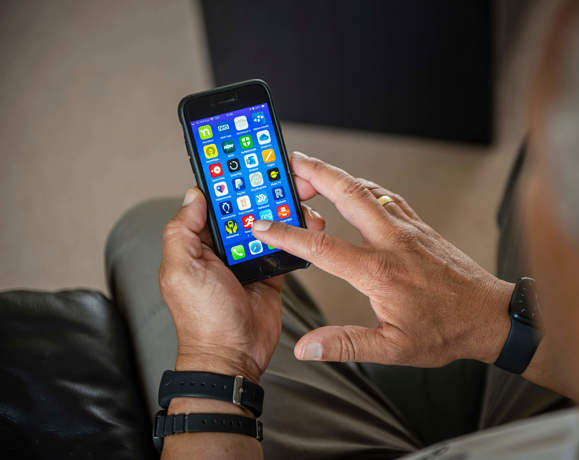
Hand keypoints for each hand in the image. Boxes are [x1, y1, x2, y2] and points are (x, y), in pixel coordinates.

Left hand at [159, 187, 324, 381]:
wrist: (234, 356)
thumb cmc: (203, 319)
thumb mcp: (180, 270)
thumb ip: (182, 230)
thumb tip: (194, 195)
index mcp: (198, 244)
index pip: (213, 203)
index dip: (227, 183)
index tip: (245, 163)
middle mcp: (223, 248)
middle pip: (245, 209)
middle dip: (262, 192)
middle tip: (282, 177)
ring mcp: (248, 259)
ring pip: (267, 225)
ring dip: (282, 211)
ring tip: (299, 197)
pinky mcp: (271, 272)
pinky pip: (284, 246)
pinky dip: (295, 234)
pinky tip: (305, 223)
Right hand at [251, 152, 513, 366]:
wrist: (490, 315)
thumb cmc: (445, 331)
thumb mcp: (393, 349)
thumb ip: (346, 344)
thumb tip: (306, 347)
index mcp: (379, 272)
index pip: (321, 246)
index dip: (286, 233)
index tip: (262, 224)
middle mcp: (392, 242)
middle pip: (346, 194)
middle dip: (314, 173)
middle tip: (290, 162)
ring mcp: (408, 229)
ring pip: (367, 190)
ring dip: (336, 176)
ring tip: (312, 172)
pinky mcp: (420, 227)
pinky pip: (386, 197)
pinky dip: (363, 187)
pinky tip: (355, 190)